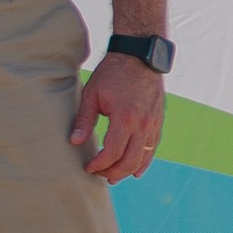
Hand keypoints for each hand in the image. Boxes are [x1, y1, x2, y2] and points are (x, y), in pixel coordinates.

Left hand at [71, 52, 163, 181]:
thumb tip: (74, 142)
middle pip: (130, 160)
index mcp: (125, 118)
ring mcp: (153, 123)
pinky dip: (145, 160)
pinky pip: (153, 146)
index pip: (112, 153)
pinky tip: (137, 170)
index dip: (99, 165)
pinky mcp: (158, 120)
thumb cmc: (113, 73)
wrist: (140, 56)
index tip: (88, 167)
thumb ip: (84, 120)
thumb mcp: (92, 94)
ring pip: (144, 156)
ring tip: (114, 176)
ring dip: (129, 170)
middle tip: (99, 174)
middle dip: (113, 172)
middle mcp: (143, 124)